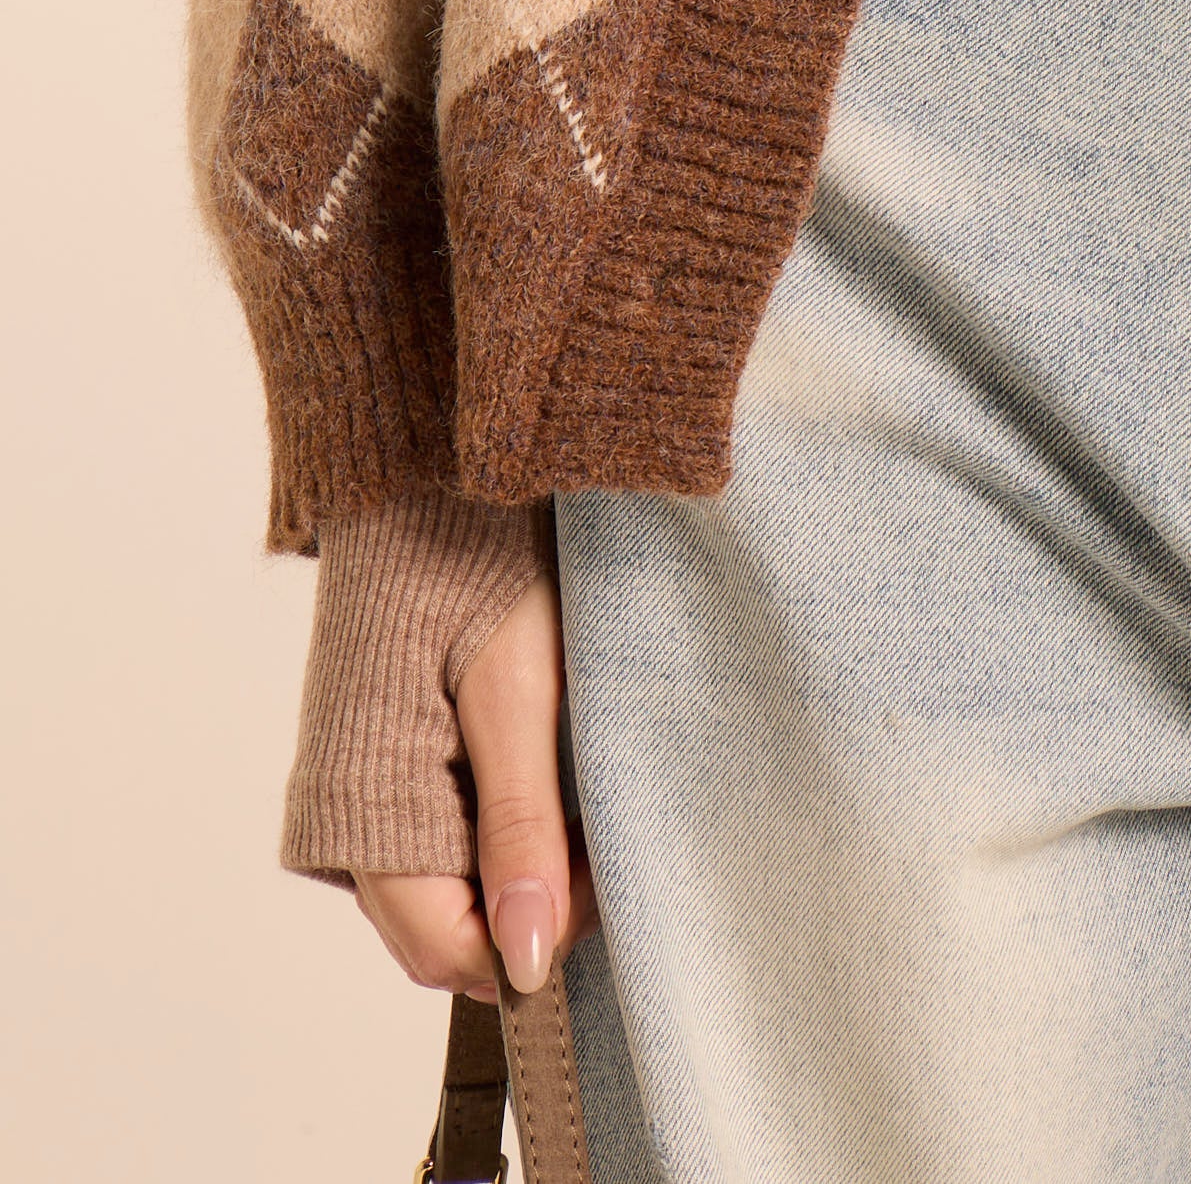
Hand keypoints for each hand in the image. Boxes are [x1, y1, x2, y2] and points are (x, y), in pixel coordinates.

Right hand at [351, 573, 595, 1000]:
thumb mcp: (515, 690)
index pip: (445, 950)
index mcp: (362, 811)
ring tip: (575, 790)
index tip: (601, 873)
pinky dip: (497, 829)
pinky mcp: (381, 768)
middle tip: (599, 828)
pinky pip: (438, 841)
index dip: (530, 937)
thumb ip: (518, 826)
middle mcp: (344, 824)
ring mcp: (361, 798)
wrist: (422, 475)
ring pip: (448, 890)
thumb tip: (525, 961)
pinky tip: (542, 772)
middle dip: (530, 905)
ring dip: (517, 865)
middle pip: (446, 932)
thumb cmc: (468, 562)